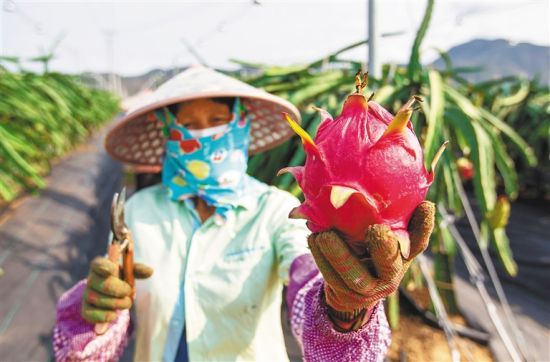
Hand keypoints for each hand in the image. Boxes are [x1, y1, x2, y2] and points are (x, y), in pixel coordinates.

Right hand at [81, 257, 152, 323]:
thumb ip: (138, 270)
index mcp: (102, 266)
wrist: (112, 294)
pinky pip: (89, 313)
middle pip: (102, 284)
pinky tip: (113, 315)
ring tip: (126, 303)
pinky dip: (102, 316)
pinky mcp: (86, 308)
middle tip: (128, 292)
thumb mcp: (129, 272)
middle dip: (118, 290)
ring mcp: (88, 294)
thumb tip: (150, 271)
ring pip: (97, 299)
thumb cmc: (121, 279)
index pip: (98, 264)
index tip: (113, 269)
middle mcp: (92, 279)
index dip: (104, 266)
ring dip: (115, 303)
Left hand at [308, 201, 434, 324]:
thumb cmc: (363, 246)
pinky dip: (321, 258)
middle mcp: (391, 273)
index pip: (419, 240)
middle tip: (376, 229)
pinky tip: (313, 238)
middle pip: (391, 262)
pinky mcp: (347, 294)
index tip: (426, 205)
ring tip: (323, 234)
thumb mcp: (375, 230)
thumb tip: (367, 164)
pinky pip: (332, 277)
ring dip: (338, 253)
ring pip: (355, 275)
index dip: (424, 224)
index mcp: (403, 254)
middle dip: (384, 247)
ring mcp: (369, 288)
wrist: (347, 289)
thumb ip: (378, 210)